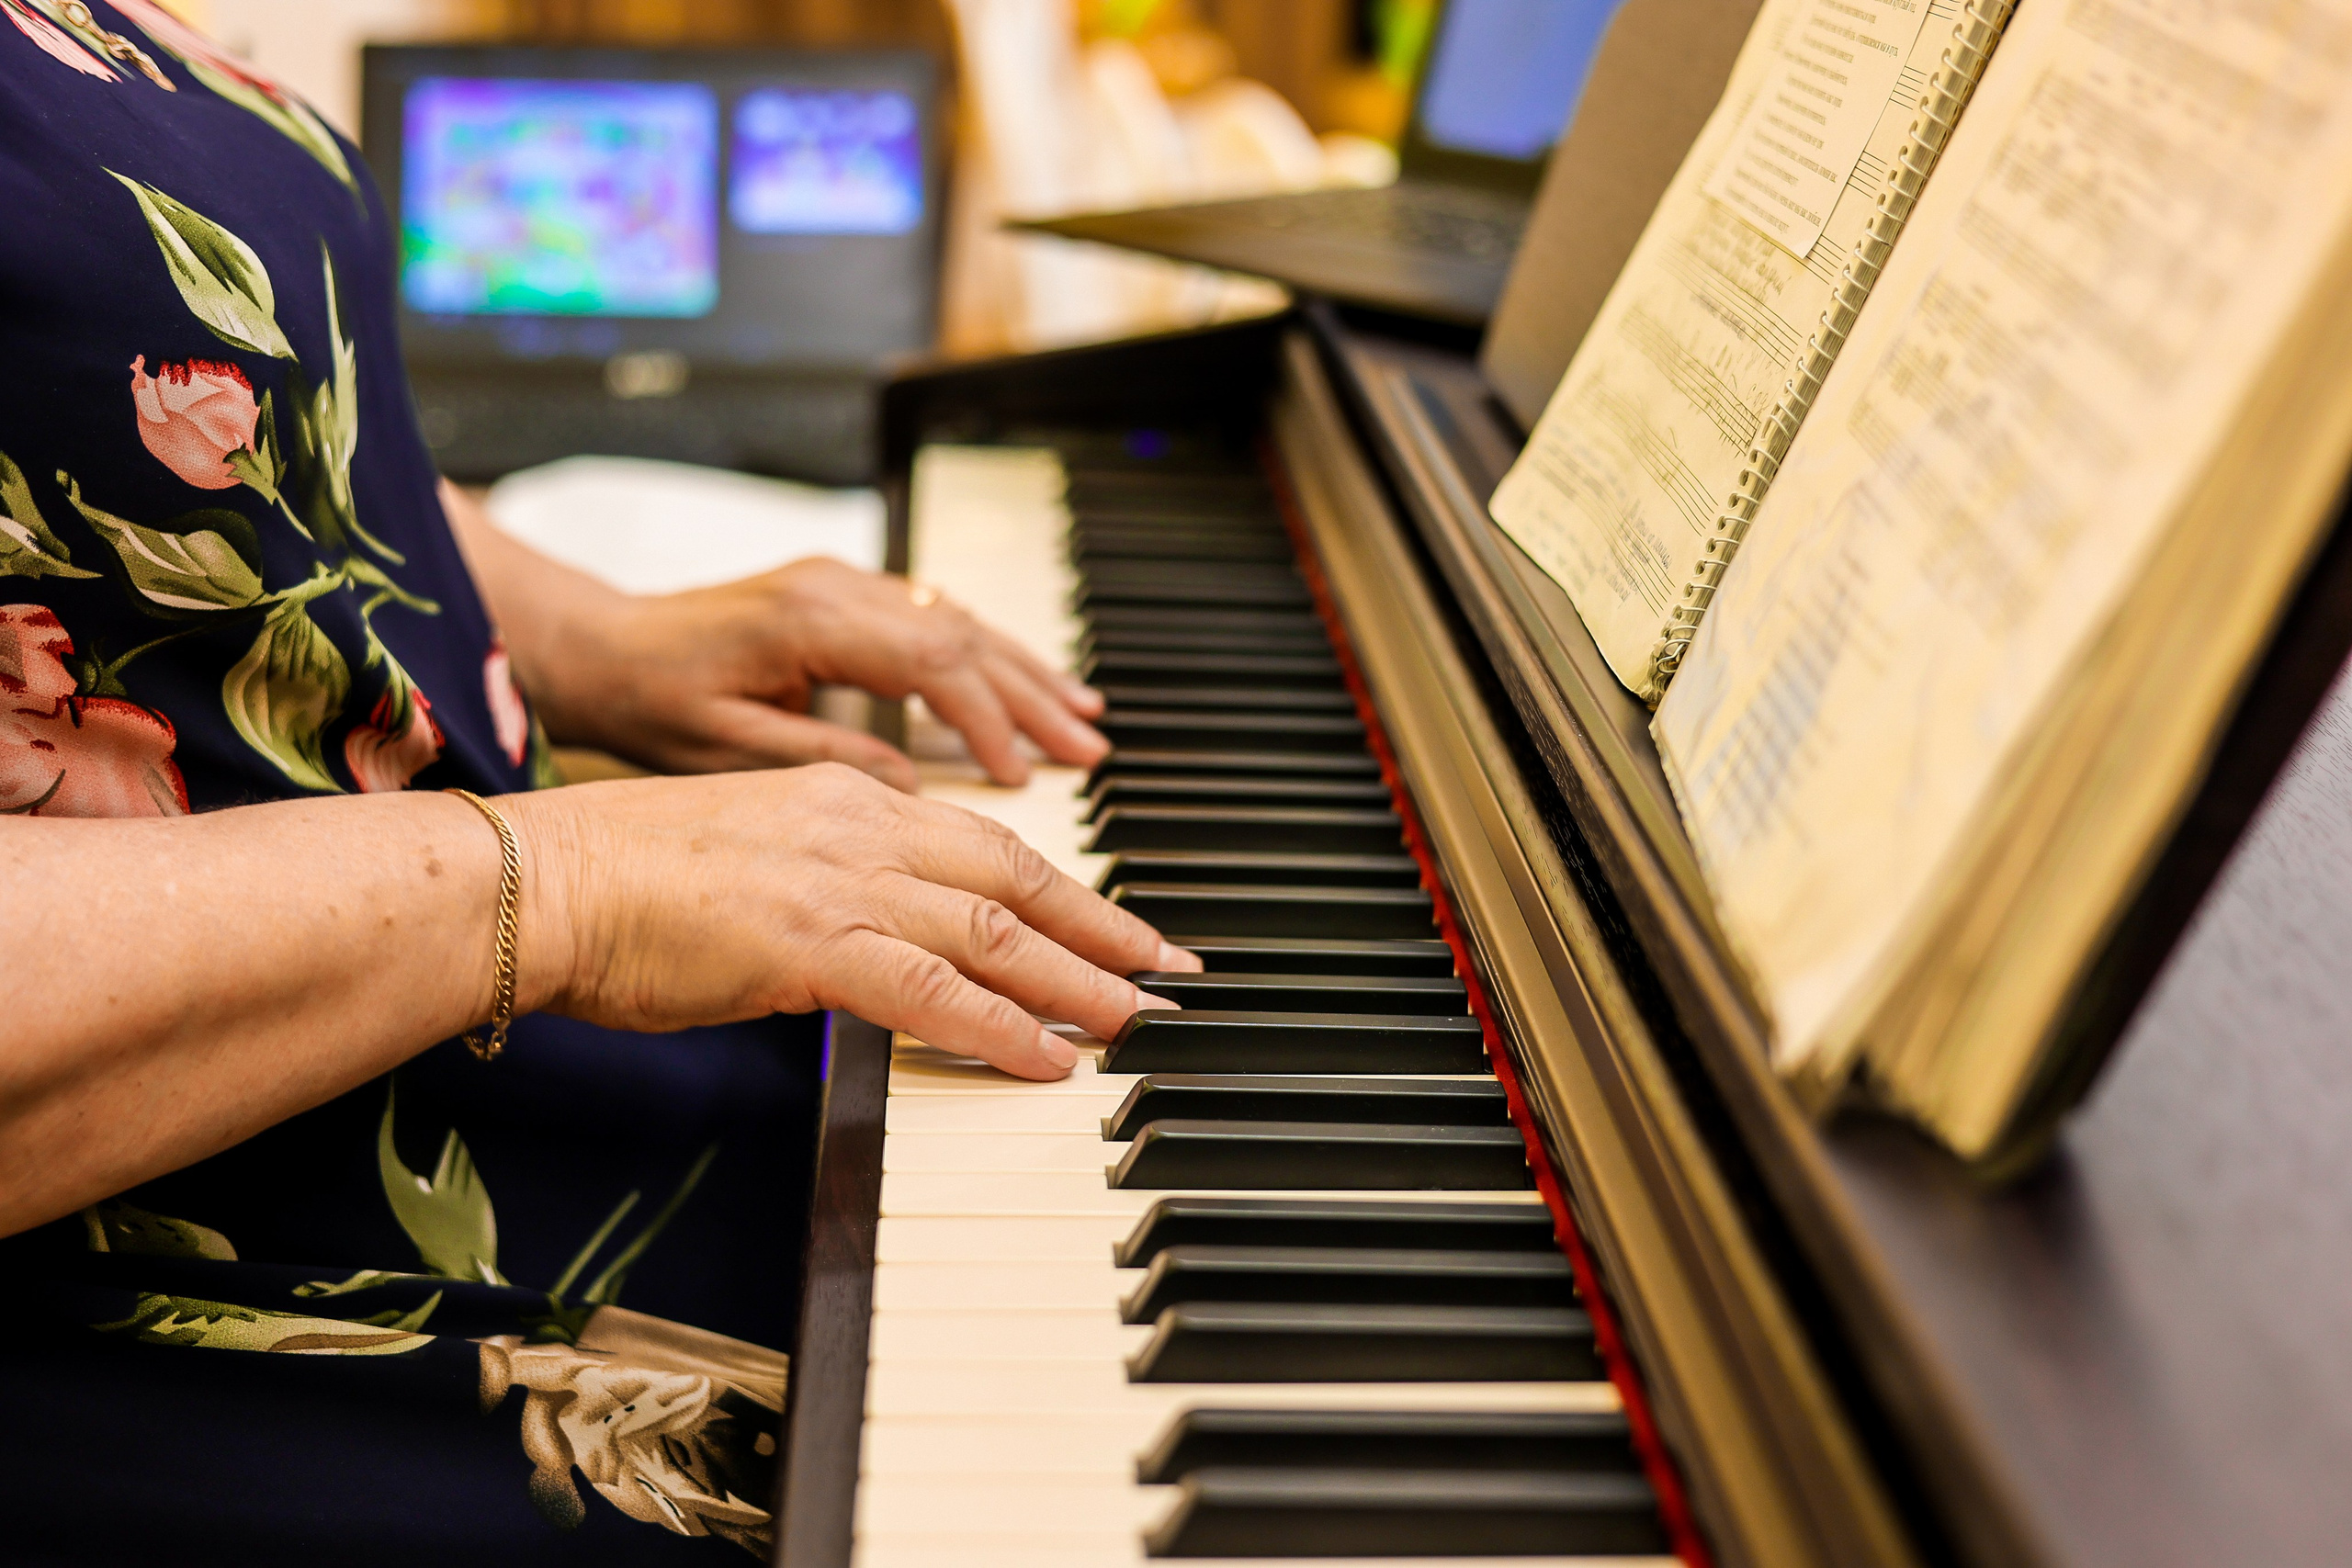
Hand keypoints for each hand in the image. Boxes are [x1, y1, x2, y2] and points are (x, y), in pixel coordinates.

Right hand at [502, 763, 1198, 1078]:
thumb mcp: (751, 857)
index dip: (1062, 885)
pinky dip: (1002, 1026)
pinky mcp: (811, 942)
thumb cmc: (621, 879)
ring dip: (1076, 979)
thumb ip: (828, 885)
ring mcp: (838, 881)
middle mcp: (858, 825)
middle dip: (1102, 925)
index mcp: (845, 796)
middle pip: (1014, 875)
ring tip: (1133, 1018)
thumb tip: (879, 941)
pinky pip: (934, 989)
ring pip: (993, 931)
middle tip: (1167, 966)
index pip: (982, 840)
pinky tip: (1047, 1056)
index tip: (1114, 921)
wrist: (540, 878)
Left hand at [534, 556, 1107, 790]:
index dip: (984, 719)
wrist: (597, 646)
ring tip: (1082, 717)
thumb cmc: (647, 700)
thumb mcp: (723, 749)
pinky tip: (1022, 683)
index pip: (928, 663)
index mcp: (809, 621)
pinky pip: (934, 617)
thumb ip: (823, 763)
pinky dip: (986, 654)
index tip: (1023, 771)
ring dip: (1023, 670)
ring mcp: (843, 584)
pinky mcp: (842, 595)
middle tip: (1088, 748)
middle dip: (1031, 694)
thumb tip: (911, 787)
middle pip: (961, 635)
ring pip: (957, 620)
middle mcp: (836, 589)